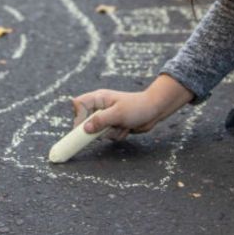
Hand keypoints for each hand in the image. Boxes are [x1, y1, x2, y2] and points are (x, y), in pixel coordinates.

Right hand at [71, 75, 192, 141]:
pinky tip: (126, 128)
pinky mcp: (112, 126)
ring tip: (122, 125)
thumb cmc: (137, 107)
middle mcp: (100, 107)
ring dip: (110, 133)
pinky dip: (117, 135)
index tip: (86, 128)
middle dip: (99, 129)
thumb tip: (85, 129)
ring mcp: (106, 117)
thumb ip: (100, 121)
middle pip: (85, 122)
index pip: (79, 104)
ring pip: (97, 132)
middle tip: (110, 127)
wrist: (154, 111)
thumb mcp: (118, 114)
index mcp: (99, 98)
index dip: (79, 116)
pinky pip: (107, 136)